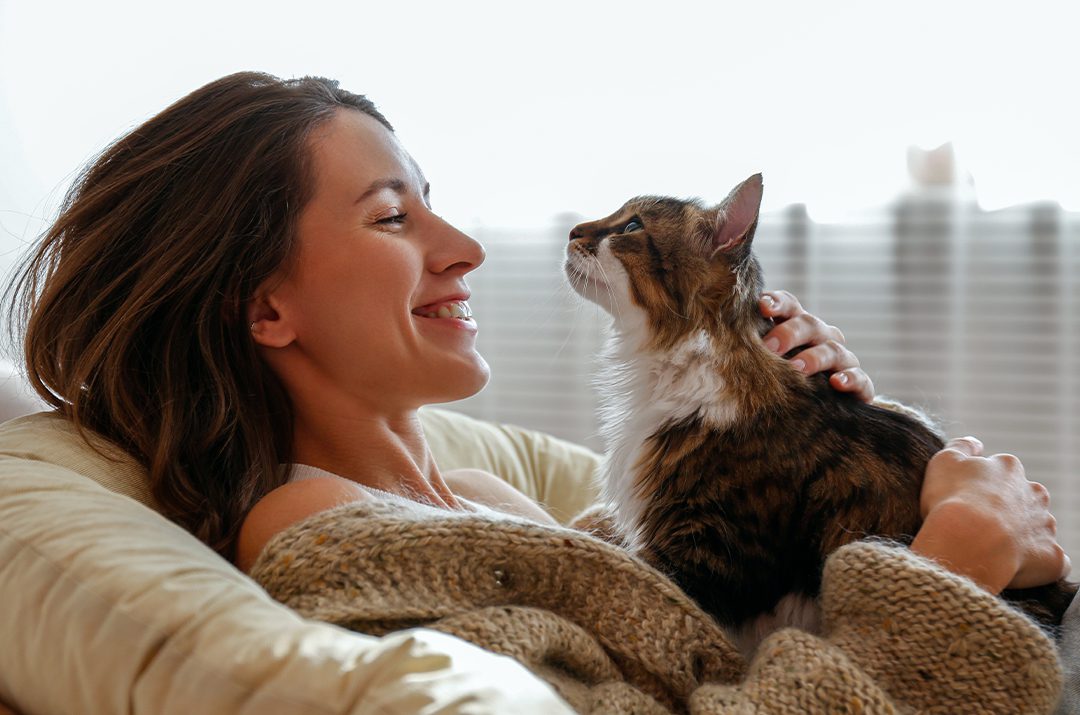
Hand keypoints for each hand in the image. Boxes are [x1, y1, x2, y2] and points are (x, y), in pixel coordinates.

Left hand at [759, 290, 873, 401]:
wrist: (822, 409)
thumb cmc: (783, 379)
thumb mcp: (767, 361)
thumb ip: (750, 347)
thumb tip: (713, 341)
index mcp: (797, 326)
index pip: (788, 305)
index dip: (776, 303)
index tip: (761, 305)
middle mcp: (822, 337)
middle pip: (809, 324)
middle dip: (788, 333)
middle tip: (769, 347)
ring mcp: (842, 360)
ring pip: (833, 350)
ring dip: (814, 357)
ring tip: (796, 368)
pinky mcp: (858, 385)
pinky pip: (859, 379)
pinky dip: (850, 379)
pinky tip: (836, 384)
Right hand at [910, 436, 1069, 593]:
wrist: (968, 541)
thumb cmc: (952, 499)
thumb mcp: (944, 461)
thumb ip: (961, 446)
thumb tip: (976, 443)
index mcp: (1009, 469)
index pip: (1000, 472)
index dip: (981, 487)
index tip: (965, 501)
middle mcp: (1034, 493)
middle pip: (1024, 499)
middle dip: (1008, 510)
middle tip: (978, 525)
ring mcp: (1046, 526)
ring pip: (1038, 528)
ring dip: (1022, 536)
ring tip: (993, 550)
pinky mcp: (1053, 557)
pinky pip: (1053, 561)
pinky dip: (1039, 564)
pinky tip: (1019, 568)